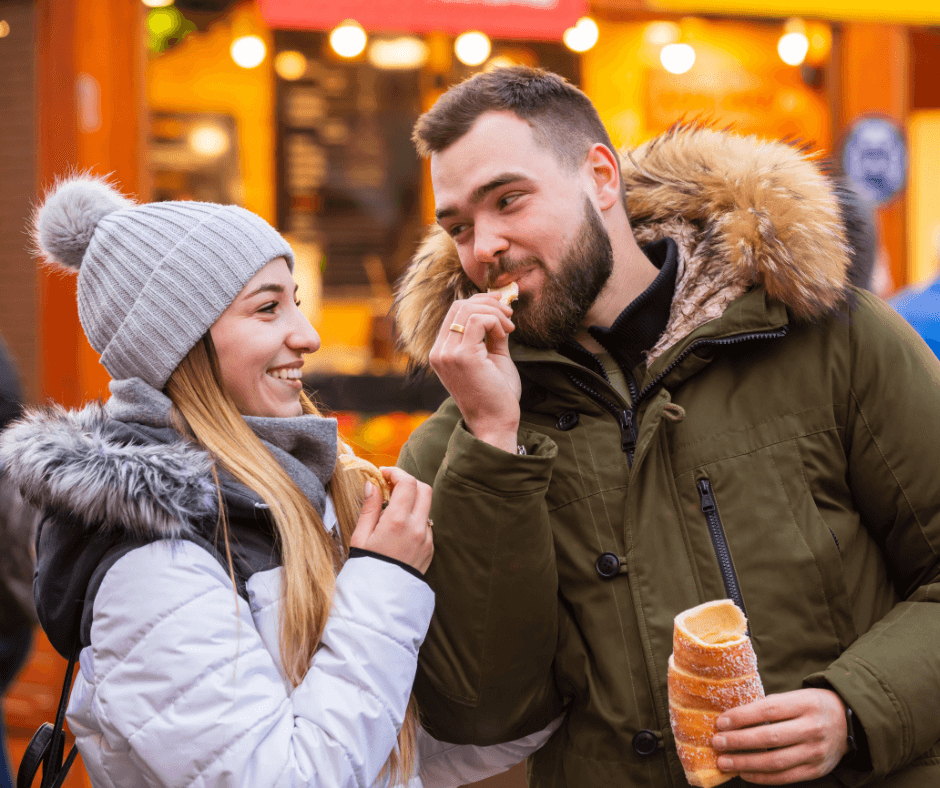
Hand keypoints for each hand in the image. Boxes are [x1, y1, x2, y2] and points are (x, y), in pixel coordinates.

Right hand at [350, 468, 433, 573]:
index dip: (396, 472)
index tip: (383, 474)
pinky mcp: (430, 549)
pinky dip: (415, 519)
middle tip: (390, 486)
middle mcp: (417, 528)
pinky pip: (426, 525)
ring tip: (393, 509)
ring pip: (427, 507)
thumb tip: (372, 484)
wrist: (381, 600)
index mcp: (398, 522)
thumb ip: (370, 507)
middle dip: (408, 482)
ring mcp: (427, 539)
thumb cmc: (366, 568)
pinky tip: (399, 529)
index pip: (407, 483)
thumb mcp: (361, 536)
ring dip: (413, 501)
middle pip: (424, 489)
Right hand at [428, 292, 520, 452]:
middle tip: (510, 315)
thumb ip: (491, 335)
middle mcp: (439, 352)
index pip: (455, 313)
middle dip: (489, 303)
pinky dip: (495, 321)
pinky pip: (478, 321)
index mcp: (442, 352)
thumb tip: (499, 311)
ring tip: (509, 328)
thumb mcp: (492, 358)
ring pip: (468, 309)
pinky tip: (506, 335)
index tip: (503, 311)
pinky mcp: (462, 356)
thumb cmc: (496, 396)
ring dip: (495, 313)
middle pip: (459, 306)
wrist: (495, 424)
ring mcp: (447, 354)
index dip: (480, 303)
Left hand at [712, 688, 848, 783]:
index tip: (721, 722)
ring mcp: (816, 752)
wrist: (848, 721)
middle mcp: (812, 728)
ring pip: (776, 761)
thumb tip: (734, 718)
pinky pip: (786, 777)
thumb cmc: (811, 706)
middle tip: (717, 743)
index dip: (742, 717)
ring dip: (746, 763)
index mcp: (805, 704)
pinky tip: (744, 773)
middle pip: (770, 738)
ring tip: (724, 762)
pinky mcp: (816, 770)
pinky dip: (762, 777)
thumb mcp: (795, 696)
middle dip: (739, 741)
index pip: (768, 711)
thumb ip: (770, 706)